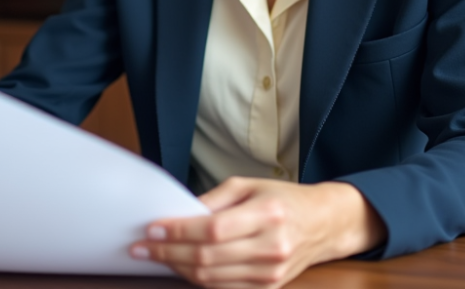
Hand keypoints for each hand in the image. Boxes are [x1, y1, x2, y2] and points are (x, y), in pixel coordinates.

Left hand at [130, 177, 384, 288]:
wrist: (322, 224)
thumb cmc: (284, 199)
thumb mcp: (249, 186)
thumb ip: (214, 200)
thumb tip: (178, 213)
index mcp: (268, 214)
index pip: (212, 229)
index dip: (178, 231)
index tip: (152, 227)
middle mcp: (271, 246)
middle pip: (208, 257)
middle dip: (168, 252)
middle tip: (142, 247)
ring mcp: (271, 273)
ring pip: (212, 278)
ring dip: (178, 268)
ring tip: (156, 256)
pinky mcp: (268, 288)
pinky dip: (198, 279)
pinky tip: (182, 267)